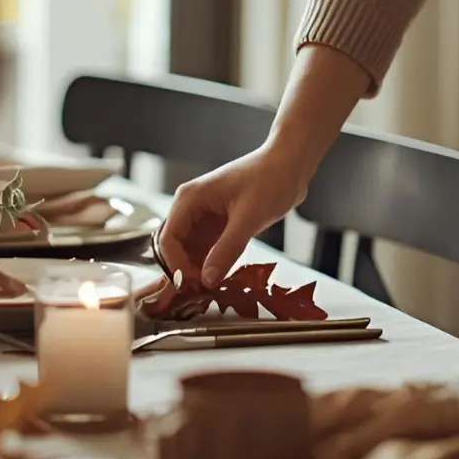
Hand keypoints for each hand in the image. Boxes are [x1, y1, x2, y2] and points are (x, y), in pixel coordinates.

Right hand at [158, 145, 311, 286]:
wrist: (290, 165)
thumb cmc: (270, 180)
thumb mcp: (249, 218)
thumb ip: (227, 249)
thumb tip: (207, 280)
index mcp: (190, 199)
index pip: (168, 239)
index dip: (177, 265)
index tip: (194, 285)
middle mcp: (191, 207)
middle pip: (176, 247)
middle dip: (186, 270)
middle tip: (203, 293)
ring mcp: (204, 217)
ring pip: (190, 252)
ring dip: (198, 271)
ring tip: (213, 291)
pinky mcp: (219, 225)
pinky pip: (207, 250)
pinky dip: (212, 265)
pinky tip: (222, 279)